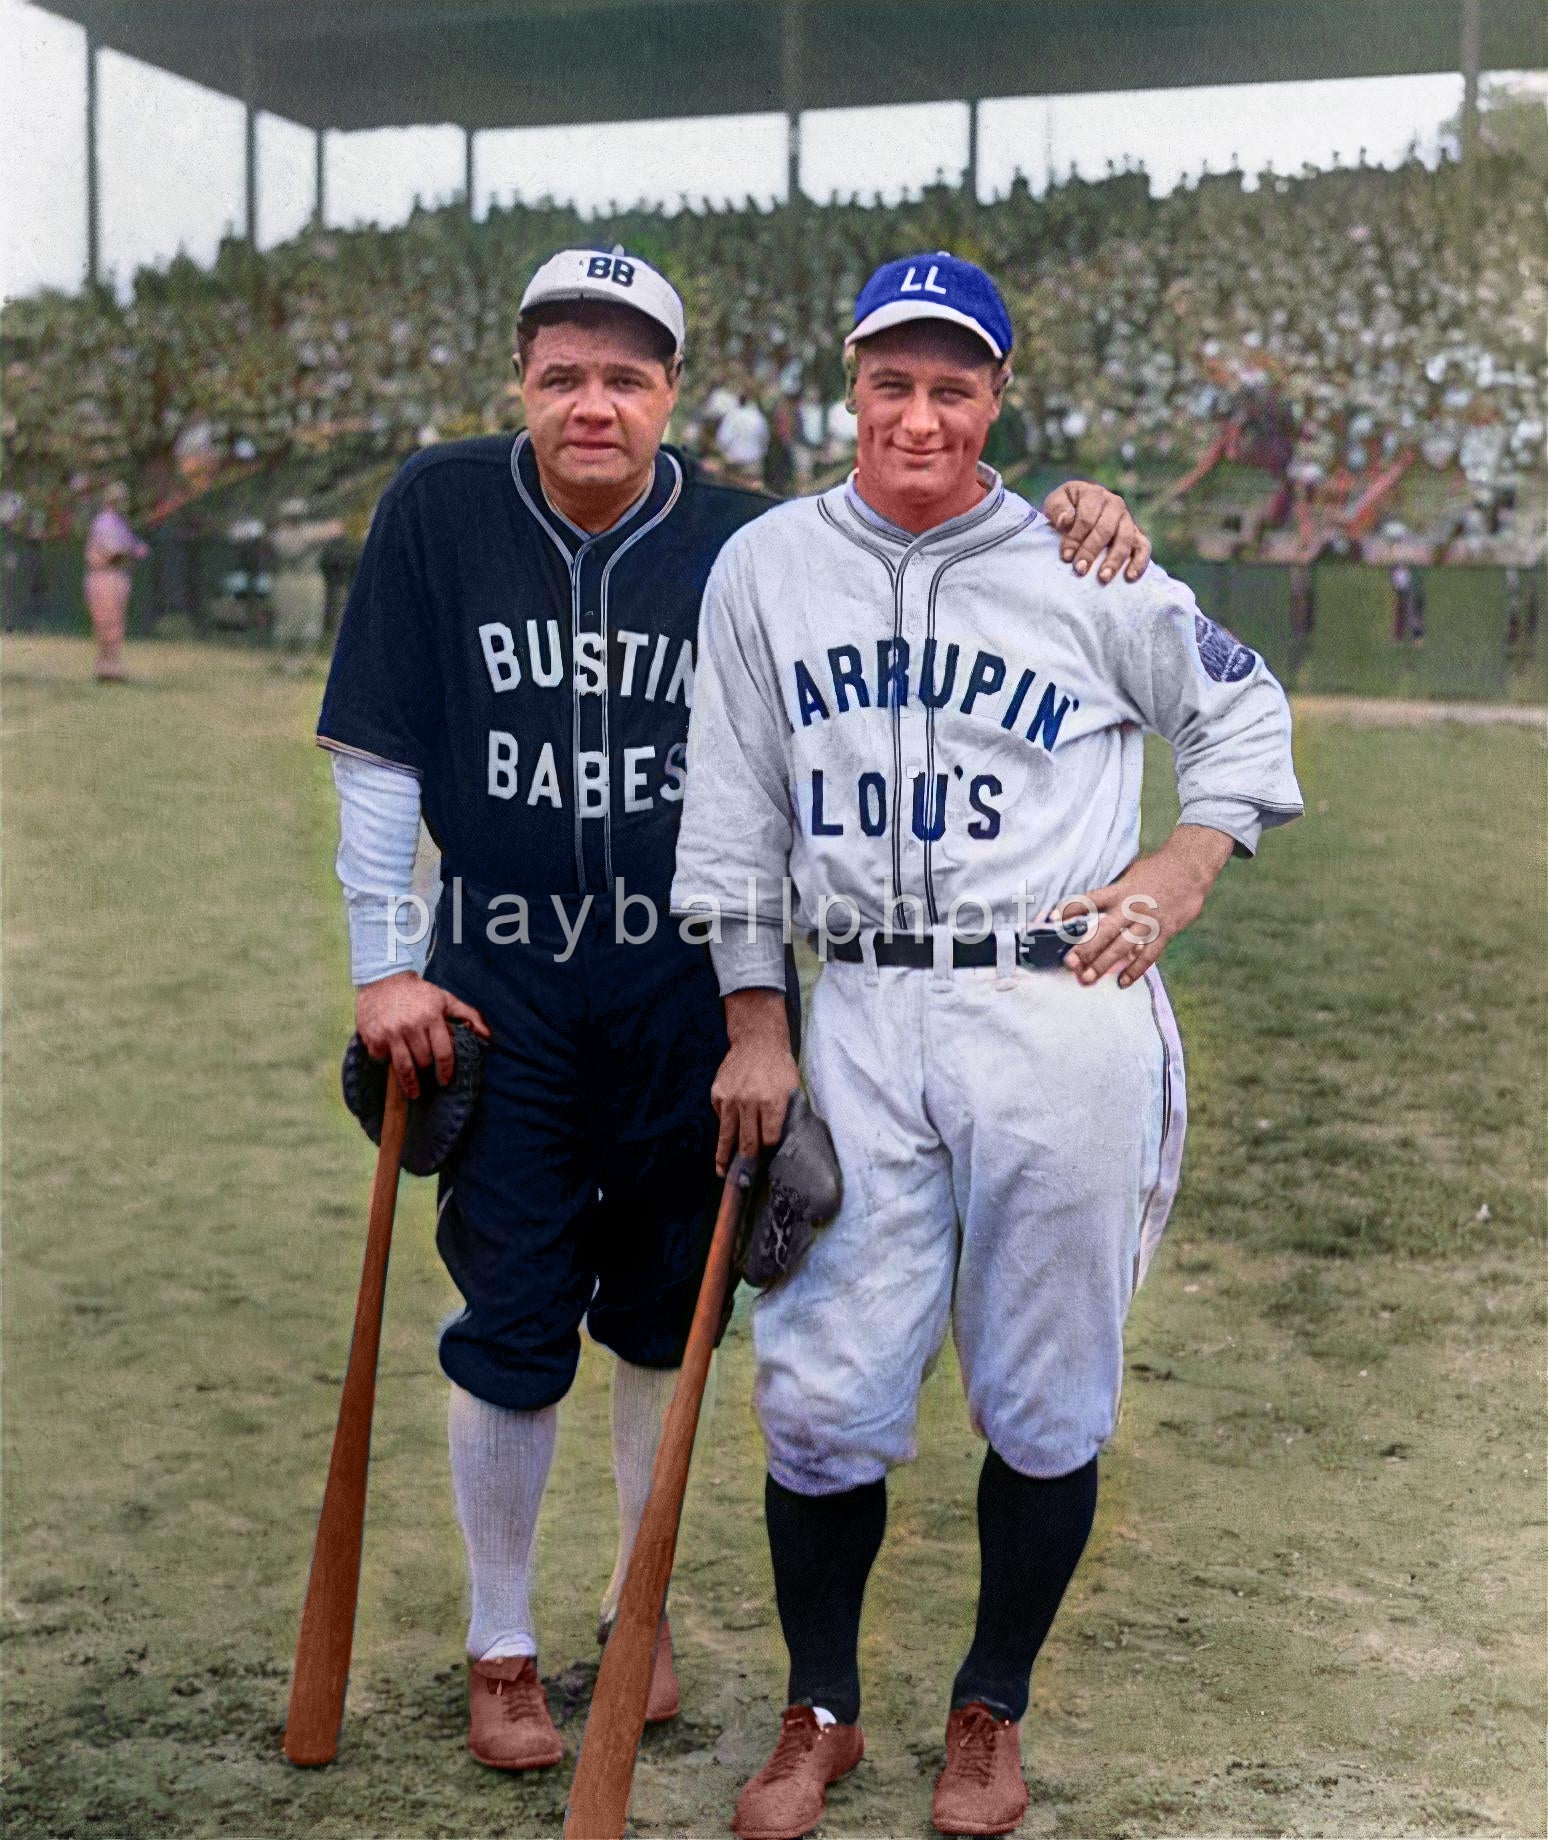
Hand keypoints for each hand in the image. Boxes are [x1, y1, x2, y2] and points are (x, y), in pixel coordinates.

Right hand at [354, 971, 490, 1100]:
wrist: (384, 979)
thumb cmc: (419, 993)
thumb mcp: (446, 999)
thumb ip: (469, 1015)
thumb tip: (488, 1036)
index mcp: (431, 1017)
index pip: (443, 1052)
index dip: (446, 1070)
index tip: (445, 1080)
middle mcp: (411, 1026)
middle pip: (424, 1061)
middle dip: (427, 1069)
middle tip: (427, 1073)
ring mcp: (390, 1033)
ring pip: (404, 1066)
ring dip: (410, 1082)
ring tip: (414, 1092)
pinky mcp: (373, 1037)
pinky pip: (382, 1059)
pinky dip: (386, 1063)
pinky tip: (391, 1062)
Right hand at [712, 989, 799, 1176]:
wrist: (757, 1041)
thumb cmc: (779, 1067)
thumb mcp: (791, 1089)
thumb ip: (785, 1115)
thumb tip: (778, 1142)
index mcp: (773, 1102)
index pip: (769, 1139)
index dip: (768, 1151)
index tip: (766, 1161)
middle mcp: (750, 1102)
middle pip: (747, 1142)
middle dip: (746, 1163)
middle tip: (743, 1181)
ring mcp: (731, 1099)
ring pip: (727, 1135)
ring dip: (724, 1156)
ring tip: (722, 1172)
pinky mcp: (717, 1094)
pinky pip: (720, 1117)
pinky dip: (725, 1125)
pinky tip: (728, 1130)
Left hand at [1042, 481, 1151, 583]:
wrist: (1078, 511)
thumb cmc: (1064, 510)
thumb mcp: (1054, 503)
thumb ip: (1058, 509)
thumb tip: (1066, 520)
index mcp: (1094, 494)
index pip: (1087, 517)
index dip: (1075, 538)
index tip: (1066, 556)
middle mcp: (1114, 504)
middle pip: (1105, 529)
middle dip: (1091, 551)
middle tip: (1080, 569)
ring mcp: (1127, 519)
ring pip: (1125, 539)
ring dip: (1114, 559)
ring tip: (1103, 577)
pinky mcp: (1136, 535)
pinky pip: (1143, 547)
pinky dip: (1139, 562)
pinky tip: (1129, 576)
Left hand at [1054, 826, 1234, 988]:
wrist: (1191, 867)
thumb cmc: (1156, 870)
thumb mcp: (1130, 875)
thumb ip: (1112, 892)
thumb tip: (1090, 906)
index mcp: (1120, 890)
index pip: (1089, 900)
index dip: (1070, 909)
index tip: (1051, 919)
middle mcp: (1131, 907)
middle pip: (1104, 930)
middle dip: (1085, 948)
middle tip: (1069, 963)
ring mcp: (1148, 921)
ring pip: (1123, 947)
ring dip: (1104, 964)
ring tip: (1087, 979)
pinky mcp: (1165, 931)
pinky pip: (1148, 955)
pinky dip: (1135, 970)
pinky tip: (1121, 982)